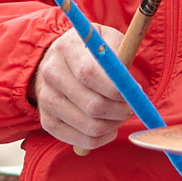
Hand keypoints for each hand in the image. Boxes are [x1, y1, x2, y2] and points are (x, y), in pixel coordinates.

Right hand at [32, 26, 135, 152]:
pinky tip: (109, 125)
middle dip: (121, 110)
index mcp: (67, 47)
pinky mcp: (47, 121)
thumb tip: (130, 84)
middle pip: (92, 105)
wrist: (59, 62)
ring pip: (90, 126)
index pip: (89, 74)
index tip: (135, 91)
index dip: (116, 88)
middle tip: (133, 106)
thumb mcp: (106, 40)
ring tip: (121, 113)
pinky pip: (83, 140)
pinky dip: (103, 138)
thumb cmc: (92, 52)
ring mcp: (45, 99)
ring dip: (114, 125)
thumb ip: (119, 55)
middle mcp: (51, 73)